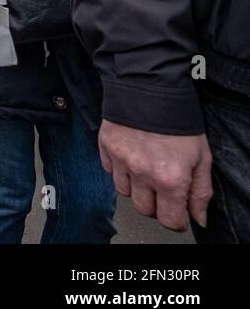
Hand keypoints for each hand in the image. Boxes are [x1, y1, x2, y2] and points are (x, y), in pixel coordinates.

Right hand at [98, 119, 212, 230]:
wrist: (150, 87)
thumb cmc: (179, 120)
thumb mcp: (202, 157)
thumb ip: (201, 191)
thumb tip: (198, 217)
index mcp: (170, 179)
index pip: (169, 220)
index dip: (177, 221)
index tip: (178, 215)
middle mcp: (142, 174)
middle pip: (144, 210)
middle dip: (156, 206)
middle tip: (164, 191)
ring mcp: (121, 161)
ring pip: (125, 193)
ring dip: (137, 188)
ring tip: (147, 170)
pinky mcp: (106, 148)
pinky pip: (110, 172)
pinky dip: (121, 170)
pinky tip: (132, 157)